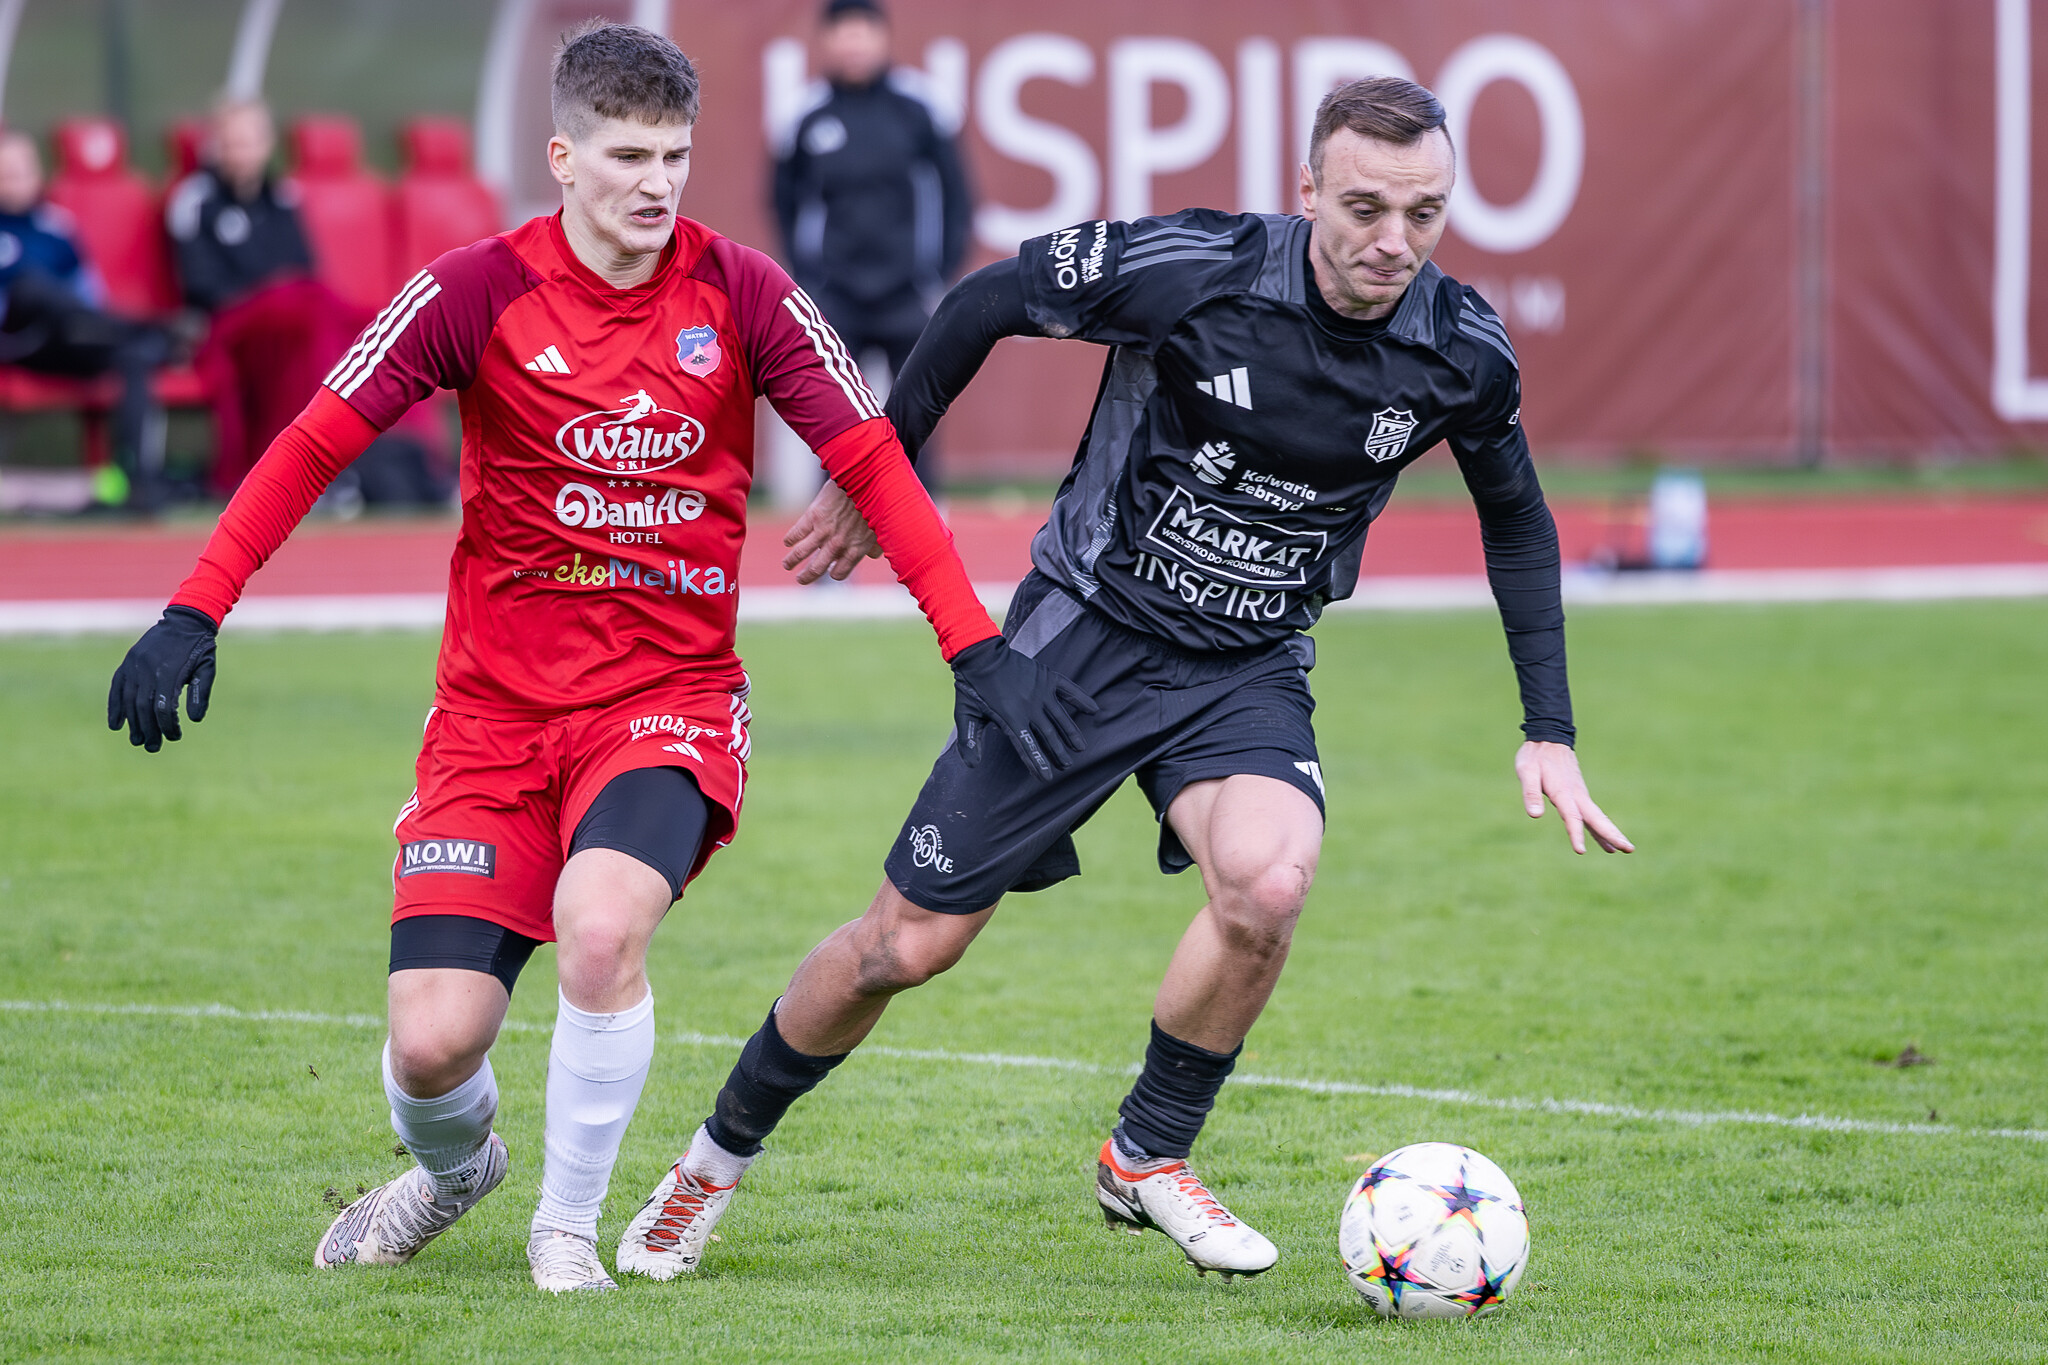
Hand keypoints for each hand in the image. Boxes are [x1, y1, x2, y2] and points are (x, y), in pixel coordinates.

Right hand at [107, 606, 217, 752]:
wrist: (185, 620)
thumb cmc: (200, 647)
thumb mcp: (207, 668)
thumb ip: (201, 693)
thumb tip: (194, 720)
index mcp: (170, 671)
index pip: (164, 707)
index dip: (168, 725)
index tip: (174, 737)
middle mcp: (148, 669)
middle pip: (144, 707)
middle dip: (149, 729)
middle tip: (153, 747)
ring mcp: (135, 664)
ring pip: (129, 699)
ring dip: (132, 723)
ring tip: (137, 741)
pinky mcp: (128, 662)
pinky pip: (117, 687)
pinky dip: (115, 706)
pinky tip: (116, 724)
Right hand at [782, 480, 879, 583]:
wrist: (865, 478)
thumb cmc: (877, 503)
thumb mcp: (880, 529)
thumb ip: (875, 546)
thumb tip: (874, 555)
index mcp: (856, 550)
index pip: (839, 572)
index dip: (833, 573)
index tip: (829, 571)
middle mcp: (838, 544)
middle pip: (816, 569)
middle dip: (806, 577)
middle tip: (801, 579)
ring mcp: (824, 531)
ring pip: (801, 553)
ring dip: (791, 561)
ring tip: (786, 565)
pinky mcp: (813, 516)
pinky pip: (796, 533)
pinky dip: (790, 539)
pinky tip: (788, 542)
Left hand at [949, 636, 1099, 779]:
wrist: (980, 653)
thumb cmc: (971, 685)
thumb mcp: (965, 714)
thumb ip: (969, 740)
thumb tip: (972, 766)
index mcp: (1010, 718)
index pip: (1027, 746)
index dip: (1037, 762)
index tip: (1046, 777)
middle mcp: (1029, 707)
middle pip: (1048, 735)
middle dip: (1058, 752)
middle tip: (1066, 765)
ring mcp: (1040, 691)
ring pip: (1061, 717)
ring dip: (1071, 733)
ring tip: (1080, 747)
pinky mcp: (1046, 677)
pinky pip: (1069, 689)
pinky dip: (1081, 699)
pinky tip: (1093, 710)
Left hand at [1515, 740, 1632, 853]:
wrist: (1549, 737)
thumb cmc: (1535, 756)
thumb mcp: (1527, 772)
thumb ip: (1530, 793)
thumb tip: (1534, 815)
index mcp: (1563, 792)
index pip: (1571, 817)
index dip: (1575, 834)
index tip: (1580, 851)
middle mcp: (1576, 795)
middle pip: (1596, 818)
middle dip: (1612, 835)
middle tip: (1628, 849)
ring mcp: (1580, 795)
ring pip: (1598, 817)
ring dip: (1611, 833)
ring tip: (1625, 850)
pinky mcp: (1580, 795)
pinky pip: (1592, 815)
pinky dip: (1600, 828)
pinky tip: (1606, 842)